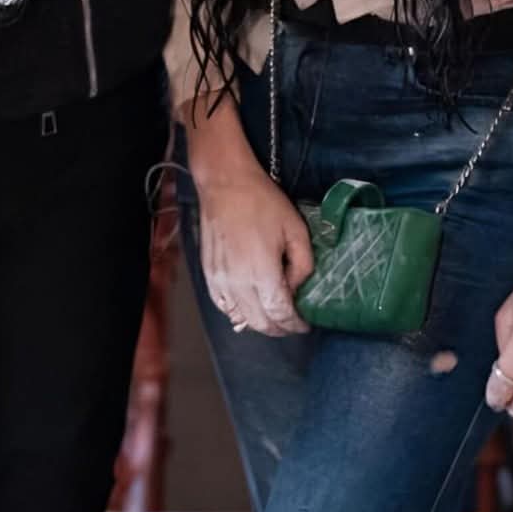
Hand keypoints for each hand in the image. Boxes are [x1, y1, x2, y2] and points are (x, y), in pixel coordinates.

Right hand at [195, 154, 311, 337]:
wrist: (225, 184)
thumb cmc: (263, 203)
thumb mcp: (296, 230)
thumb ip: (303, 265)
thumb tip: (295, 288)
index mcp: (262, 272)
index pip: (280, 314)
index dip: (295, 324)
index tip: (305, 324)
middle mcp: (237, 283)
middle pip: (260, 323)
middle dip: (279, 328)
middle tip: (291, 322)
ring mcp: (219, 281)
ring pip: (239, 319)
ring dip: (258, 322)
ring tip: (272, 315)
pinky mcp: (208, 274)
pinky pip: (222, 306)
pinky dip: (237, 313)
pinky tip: (248, 306)